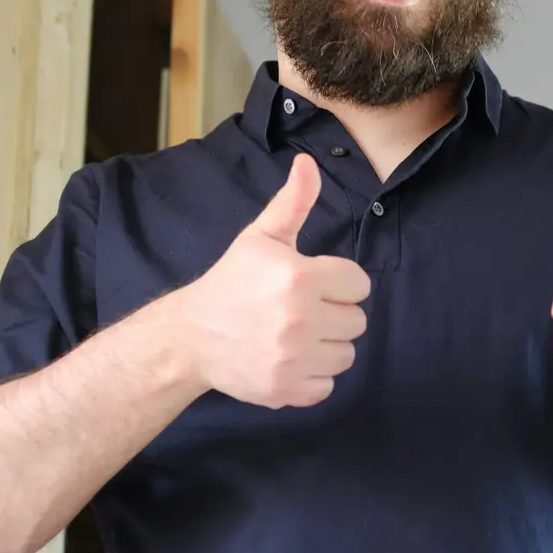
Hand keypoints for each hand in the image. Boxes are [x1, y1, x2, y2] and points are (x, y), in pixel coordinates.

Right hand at [165, 153, 370, 407]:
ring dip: (327, 346)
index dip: (338, 283)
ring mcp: (293, 359)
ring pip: (346, 355)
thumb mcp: (261, 237)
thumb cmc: (232, 282)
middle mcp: (300, 320)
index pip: (359, 285)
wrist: (192, 336)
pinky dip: (312, 376)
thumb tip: (308, 163)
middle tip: (301, 310)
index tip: (312, 284)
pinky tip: (289, 359)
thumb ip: (293, 202)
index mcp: (300, 277)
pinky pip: (327, 385)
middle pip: (357, 321)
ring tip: (296, 335)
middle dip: (334, 314)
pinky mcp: (286, 390)